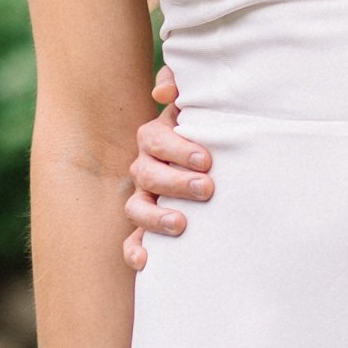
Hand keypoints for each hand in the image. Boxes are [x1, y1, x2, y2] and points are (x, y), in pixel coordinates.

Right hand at [124, 64, 212, 270]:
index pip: (156, 141)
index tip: (207, 160)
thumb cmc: (207, 128)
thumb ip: (181, 85)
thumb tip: (162, 92)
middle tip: (207, 188)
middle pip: (147, 175)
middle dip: (176, 182)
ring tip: (181, 225)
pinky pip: (132, 241)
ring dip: (155, 217)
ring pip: (136, 208)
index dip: (177, 150)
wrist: (214, 160)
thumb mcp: (198, 104)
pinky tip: (146, 261)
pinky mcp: (148, 227)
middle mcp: (145, 168)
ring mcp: (144, 198)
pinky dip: (135, 251)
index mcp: (156, 139)